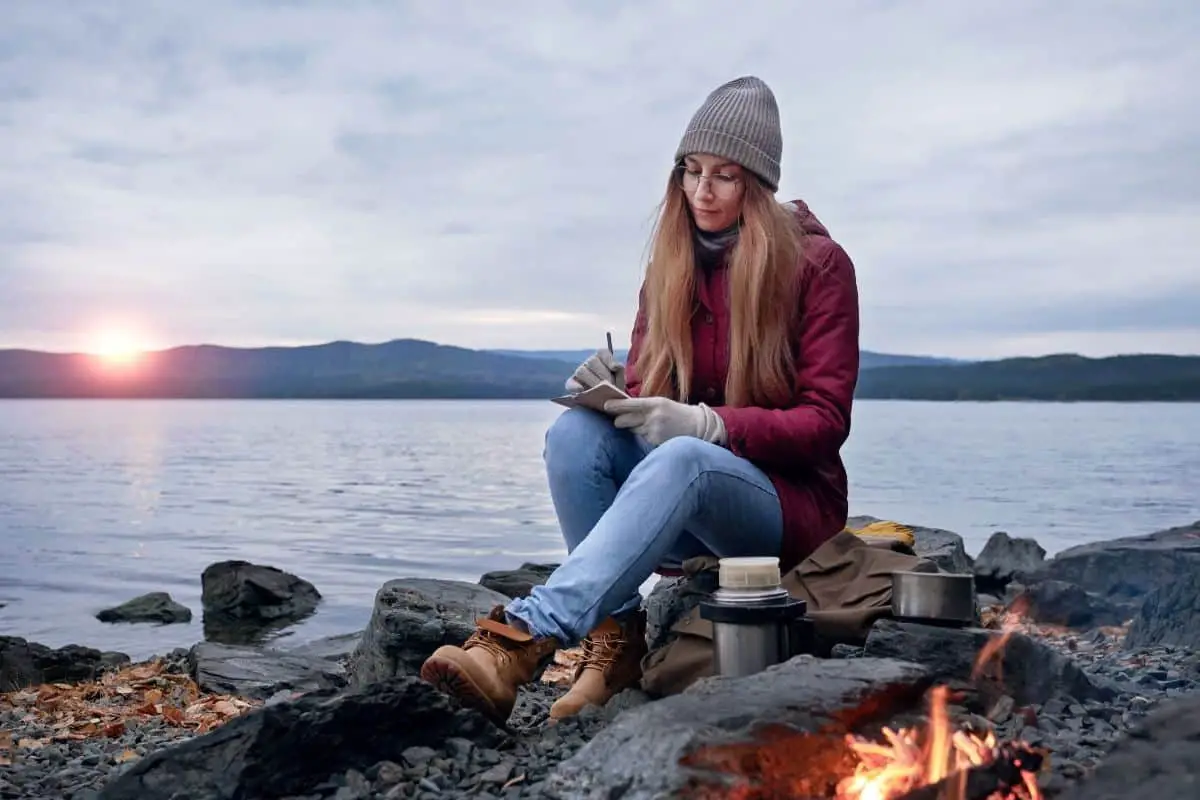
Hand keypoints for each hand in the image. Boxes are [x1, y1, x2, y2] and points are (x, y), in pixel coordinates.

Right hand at [566, 349, 625, 392]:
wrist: (608, 401)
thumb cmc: (615, 388)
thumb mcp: (620, 379)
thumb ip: (619, 371)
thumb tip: (615, 366)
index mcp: (601, 358)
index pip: (603, 353)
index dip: (608, 360)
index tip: (614, 368)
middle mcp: (589, 362)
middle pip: (592, 362)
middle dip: (602, 374)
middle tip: (610, 386)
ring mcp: (579, 372)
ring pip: (582, 371)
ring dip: (591, 381)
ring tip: (599, 391)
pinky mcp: (572, 384)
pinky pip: (570, 383)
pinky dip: (574, 387)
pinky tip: (581, 391)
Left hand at [604, 396, 725, 446]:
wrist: (698, 427)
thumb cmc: (677, 414)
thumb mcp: (662, 404)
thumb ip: (644, 406)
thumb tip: (623, 408)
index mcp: (654, 403)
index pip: (629, 404)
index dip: (615, 405)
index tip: (605, 405)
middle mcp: (653, 416)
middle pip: (624, 420)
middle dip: (620, 421)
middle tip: (619, 420)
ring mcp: (653, 431)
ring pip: (632, 430)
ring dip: (635, 429)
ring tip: (650, 426)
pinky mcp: (655, 442)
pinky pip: (642, 439)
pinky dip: (645, 437)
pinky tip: (657, 434)